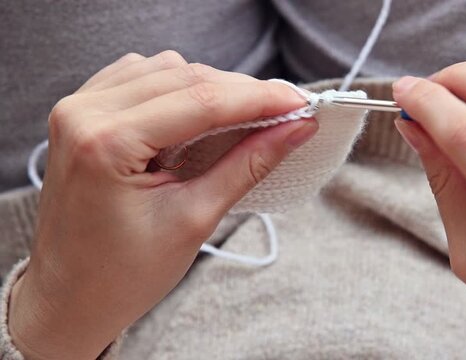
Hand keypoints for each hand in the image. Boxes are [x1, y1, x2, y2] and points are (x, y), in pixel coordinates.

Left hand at [8, 51, 317, 359]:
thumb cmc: (124, 274)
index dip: (260, 98)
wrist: (70, 297)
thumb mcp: (195, 219)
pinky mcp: (82, 113)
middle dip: (242, 91)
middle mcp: (83, 113)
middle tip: (287, 110)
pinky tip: (201, 110)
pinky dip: (179, 87)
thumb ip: (248, 164)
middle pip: (185, 77)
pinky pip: (140, 77)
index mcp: (105, 143)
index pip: (201, 101)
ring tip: (247, 115)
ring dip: (212, 86)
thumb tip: (295, 128)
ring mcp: (77, 108)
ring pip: (165, 70)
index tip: (301, 103)